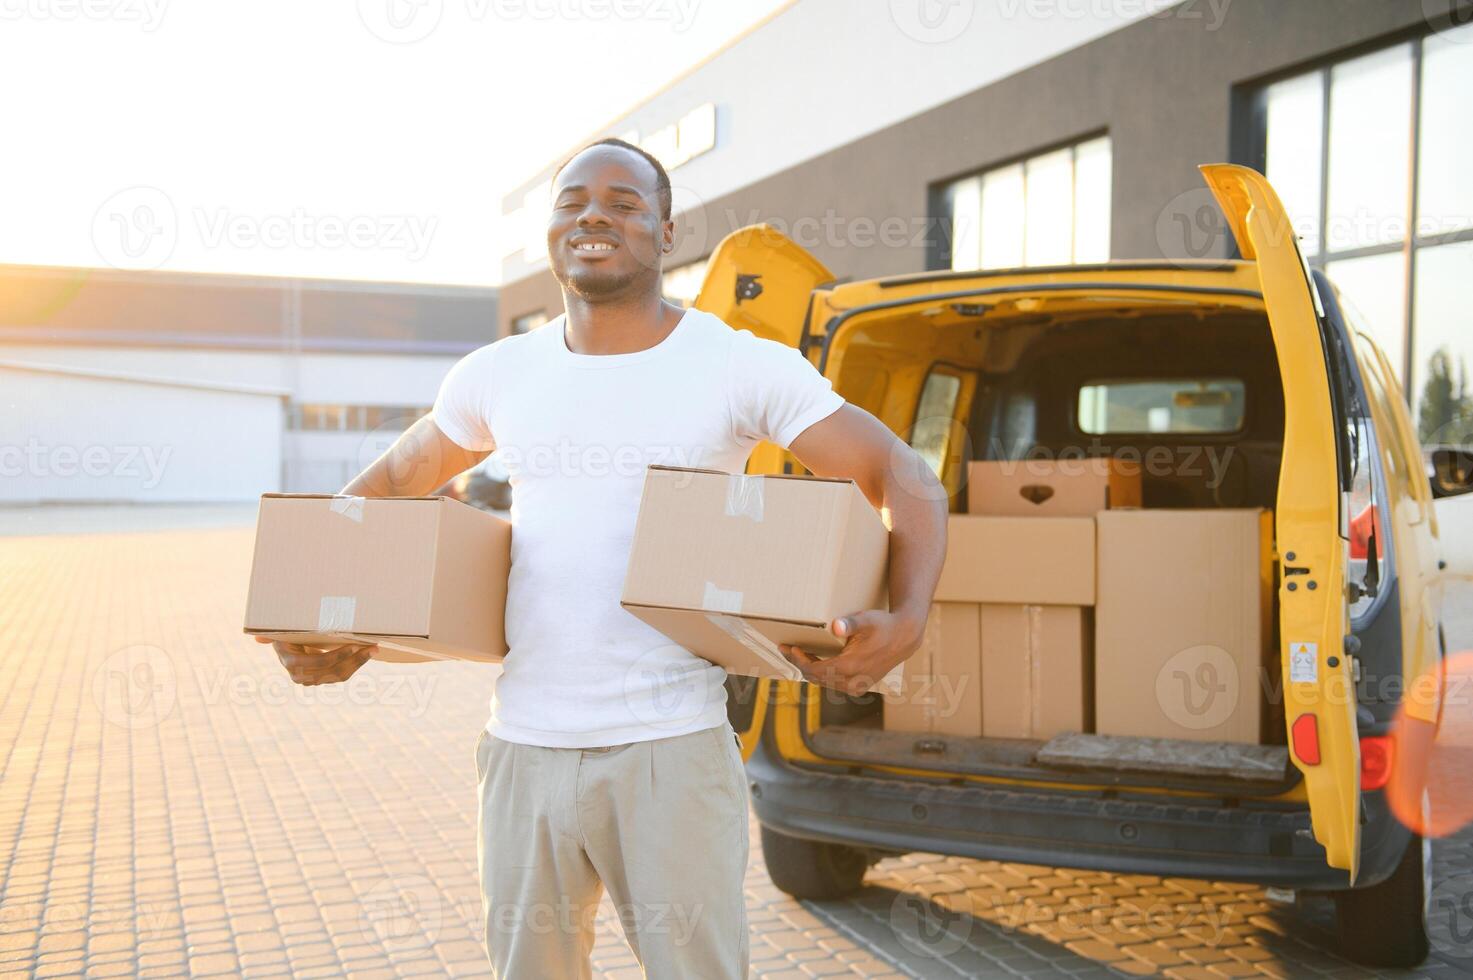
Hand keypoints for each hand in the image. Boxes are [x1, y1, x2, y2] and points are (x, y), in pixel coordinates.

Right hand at [254, 636, 375, 685]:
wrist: (287, 647)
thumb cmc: (285, 634)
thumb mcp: (279, 633)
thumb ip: (269, 635)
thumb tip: (257, 639)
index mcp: (291, 663)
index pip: (319, 662)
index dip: (337, 655)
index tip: (353, 645)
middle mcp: (301, 676)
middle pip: (333, 670)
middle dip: (355, 658)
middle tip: (371, 646)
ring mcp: (312, 680)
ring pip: (339, 675)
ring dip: (359, 662)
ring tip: (373, 649)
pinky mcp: (321, 680)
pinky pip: (341, 675)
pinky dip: (355, 665)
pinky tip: (366, 655)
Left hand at [779, 609, 924, 696]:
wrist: (904, 637)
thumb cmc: (883, 625)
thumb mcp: (866, 619)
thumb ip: (850, 623)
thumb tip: (836, 626)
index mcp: (850, 667)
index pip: (815, 670)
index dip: (800, 660)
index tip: (790, 648)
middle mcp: (853, 681)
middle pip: (816, 678)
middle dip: (800, 664)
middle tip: (787, 650)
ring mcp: (857, 686)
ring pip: (824, 682)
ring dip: (810, 670)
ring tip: (799, 655)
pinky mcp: (861, 686)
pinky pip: (834, 684)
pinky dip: (822, 674)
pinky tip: (816, 662)